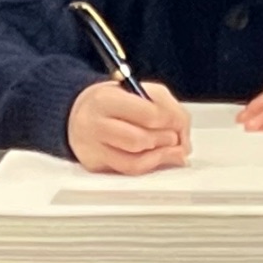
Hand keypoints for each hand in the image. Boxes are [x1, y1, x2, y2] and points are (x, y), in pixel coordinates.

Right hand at [67, 80, 190, 174]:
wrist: (79, 112)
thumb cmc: (114, 101)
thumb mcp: (140, 91)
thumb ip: (167, 108)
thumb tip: (183, 139)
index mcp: (106, 99)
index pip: (148, 114)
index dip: (172, 121)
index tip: (180, 122)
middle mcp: (95, 125)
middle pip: (141, 140)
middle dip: (167, 140)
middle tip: (176, 136)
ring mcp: (92, 149)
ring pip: (136, 161)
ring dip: (162, 155)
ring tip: (170, 147)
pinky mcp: (95, 165)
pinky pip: (129, 171)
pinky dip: (151, 165)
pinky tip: (159, 157)